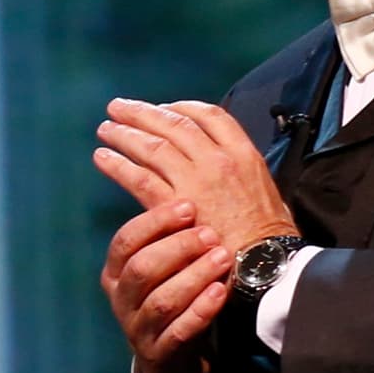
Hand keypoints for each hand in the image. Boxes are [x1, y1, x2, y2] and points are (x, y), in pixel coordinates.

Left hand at [95, 98, 296, 255]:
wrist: (268, 265)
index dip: (182, 107)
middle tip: (119, 107)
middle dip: (143, 113)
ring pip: (153, 147)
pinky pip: (139, 178)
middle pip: (174, 124)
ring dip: (125, 134)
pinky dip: (118, 165)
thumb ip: (240, 172)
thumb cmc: (270, 235)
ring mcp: (195, 181)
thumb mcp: (265, 190)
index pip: (210, 115)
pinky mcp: (175, 205)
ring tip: (105, 129)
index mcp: (244, 154)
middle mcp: (218, 161)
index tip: (163, 107)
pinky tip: (103, 159)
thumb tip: (222, 165)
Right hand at [97, 197, 229, 372]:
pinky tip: (220, 292)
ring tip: (222, 258)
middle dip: (177, 247)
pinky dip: (200, 310)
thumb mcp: (159, 272)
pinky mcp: (159, 353)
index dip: (155, 222)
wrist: (169, 364)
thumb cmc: (171, 303)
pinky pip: (180, 331)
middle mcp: (120, 298)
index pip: (126, 240)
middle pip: (141, 267)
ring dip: (193, 276)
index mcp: (114, 272)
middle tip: (210, 233)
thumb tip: (187, 194)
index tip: (188, 206)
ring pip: (161, 299)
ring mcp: (137, 328)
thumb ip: (166, 241)